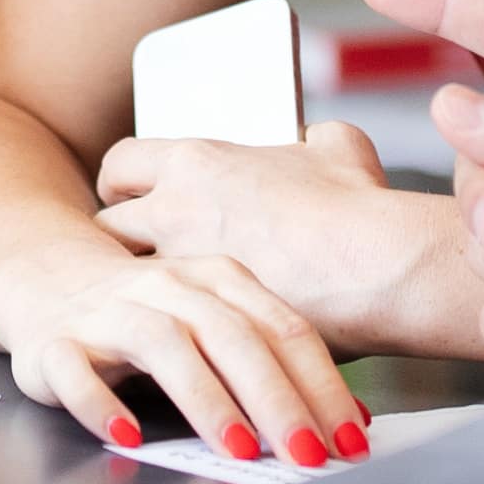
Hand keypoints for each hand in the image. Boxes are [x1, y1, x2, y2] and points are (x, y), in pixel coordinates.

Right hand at [0, 235, 367, 465]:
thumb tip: (349, 422)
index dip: (320, 384)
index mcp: (215, 278)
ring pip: (163, 346)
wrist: (44, 280)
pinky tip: (128, 437)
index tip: (349, 439)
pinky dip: (102, 403)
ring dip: (207, 400)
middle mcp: (166, 286)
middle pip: (231, 335)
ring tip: (239, 451)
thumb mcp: (215, 321)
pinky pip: (76, 371)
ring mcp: (108, 312)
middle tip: (307, 455)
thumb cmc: (148, 312)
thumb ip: (276, 360)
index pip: (281, 328)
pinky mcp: (54, 343)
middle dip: (276, 398)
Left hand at [93, 121, 483, 366]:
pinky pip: (158, 331)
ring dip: (136, 294)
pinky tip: (184, 345)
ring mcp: (179, 270)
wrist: (378, 266)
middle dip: (117, 244)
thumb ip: (311, 139)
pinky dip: (166, 336)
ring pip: (121, 284)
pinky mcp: (195, 325)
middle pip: (104, 227)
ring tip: (158, 308)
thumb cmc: (360, 206)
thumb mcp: (339, 147)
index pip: (122, 164)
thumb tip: (311, 139)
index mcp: (197, 162)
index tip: (128, 194)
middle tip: (139, 261)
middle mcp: (172, 212)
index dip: (121, 181)